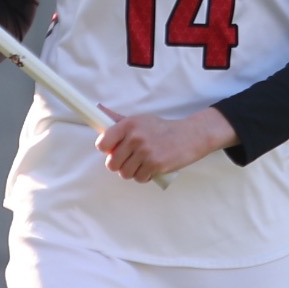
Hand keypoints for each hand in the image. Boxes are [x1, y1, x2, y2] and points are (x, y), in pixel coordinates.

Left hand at [94, 105, 237, 184]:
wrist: (190, 135)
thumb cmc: (162, 129)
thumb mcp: (140, 119)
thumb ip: (118, 118)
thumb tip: (98, 108)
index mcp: (129, 124)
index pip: (102, 143)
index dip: (107, 150)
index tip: (114, 150)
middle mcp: (135, 137)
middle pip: (112, 164)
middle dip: (120, 165)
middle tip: (131, 160)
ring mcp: (145, 151)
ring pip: (125, 173)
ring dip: (132, 172)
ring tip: (142, 164)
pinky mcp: (155, 164)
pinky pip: (139, 178)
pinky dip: (144, 176)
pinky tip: (151, 168)